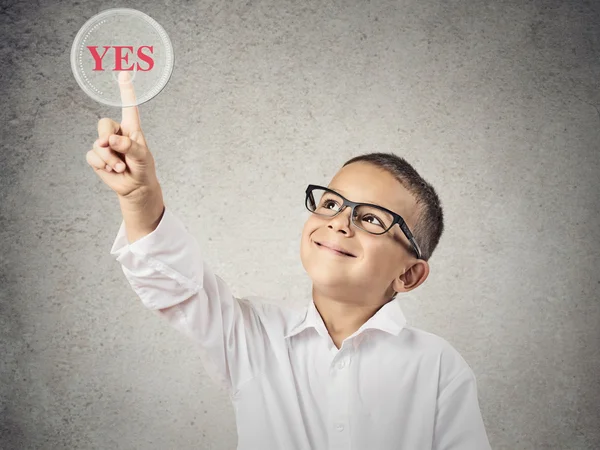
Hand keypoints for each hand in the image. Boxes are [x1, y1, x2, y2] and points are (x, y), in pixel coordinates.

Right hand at [86, 71, 160, 200]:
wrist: (135, 187)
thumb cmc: (143, 168)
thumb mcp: (142, 157)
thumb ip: (129, 146)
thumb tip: (110, 140)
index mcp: (131, 128)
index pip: (128, 106)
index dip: (126, 90)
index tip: (124, 72)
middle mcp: (116, 132)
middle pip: (103, 125)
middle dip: (108, 140)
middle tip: (115, 151)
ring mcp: (104, 144)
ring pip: (98, 144)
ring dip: (109, 159)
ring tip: (121, 167)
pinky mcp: (97, 156)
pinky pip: (92, 156)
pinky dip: (103, 164)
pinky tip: (112, 170)